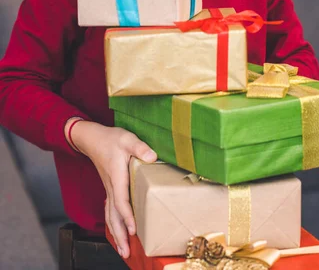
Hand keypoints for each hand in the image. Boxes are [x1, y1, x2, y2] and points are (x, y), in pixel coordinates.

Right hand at [65, 119, 156, 258]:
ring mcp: (109, 189)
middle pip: (113, 216)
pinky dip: (113, 224)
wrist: (92, 138)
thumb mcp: (127, 138)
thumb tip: (152, 157)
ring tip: (122, 251)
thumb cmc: (111, 139)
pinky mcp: (110, 188)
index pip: (121, 201)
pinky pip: (110, 211)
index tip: (133, 230)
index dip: (127, 216)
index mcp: (117, 177)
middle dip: (119, 235)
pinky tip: (117, 232)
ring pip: (110, 216)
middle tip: (126, 253)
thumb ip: (139, 147)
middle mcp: (111, 187)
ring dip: (115, 234)